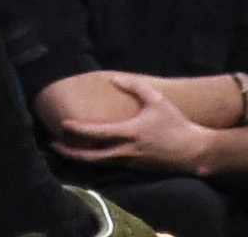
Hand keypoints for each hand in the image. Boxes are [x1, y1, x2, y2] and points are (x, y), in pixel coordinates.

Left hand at [55, 73, 209, 173]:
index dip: (78, 130)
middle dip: (71, 153)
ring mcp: (131, 164)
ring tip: (65, 150)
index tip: (63, 126)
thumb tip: (114, 78)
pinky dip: (96, 161)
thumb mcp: (156, 100)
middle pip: (93, 157)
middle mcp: (127, 152)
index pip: (98, 133)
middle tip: (53, 145)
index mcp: (130, 134)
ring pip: (100, 164)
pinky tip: (88, 154)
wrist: (194, 152)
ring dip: (81, 158)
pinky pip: (111, 166)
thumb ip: (134, 86)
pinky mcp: (136, 169)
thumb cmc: (175, 124)